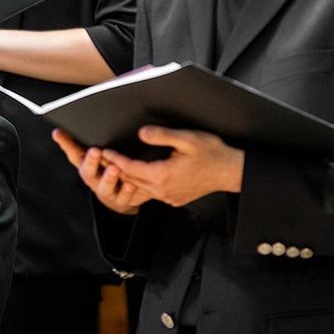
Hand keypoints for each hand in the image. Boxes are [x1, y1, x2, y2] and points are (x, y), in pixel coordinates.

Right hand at [54, 130, 148, 214]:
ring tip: (114, 168)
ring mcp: (106, 191)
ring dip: (108, 178)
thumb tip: (56, 131)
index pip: (74, 154)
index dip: (67, 144)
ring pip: (105, 187)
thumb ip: (73, 143)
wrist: (116, 196)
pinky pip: (124, 198)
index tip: (62, 133)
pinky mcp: (121, 200)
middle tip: (95, 151)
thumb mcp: (89, 156)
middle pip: (88, 172)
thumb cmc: (102, 170)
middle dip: (91, 161)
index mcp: (84, 166)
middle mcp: (93, 180)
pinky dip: (126, 192)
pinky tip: (131, 185)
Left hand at [95, 126, 244, 207]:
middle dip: (115, 168)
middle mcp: (163, 190)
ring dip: (127, 177)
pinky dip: (141, 183)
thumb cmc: (212, 154)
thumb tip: (141, 134)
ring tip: (114, 165)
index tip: (103, 151)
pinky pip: (152, 192)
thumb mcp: (187, 139)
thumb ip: (162, 136)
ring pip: (140, 188)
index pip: (130, 168)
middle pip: (131, 179)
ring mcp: (168, 197)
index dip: (115, 159)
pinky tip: (137, 175)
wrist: (232, 172)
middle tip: (101, 159)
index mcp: (163, 175)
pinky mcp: (174, 199)